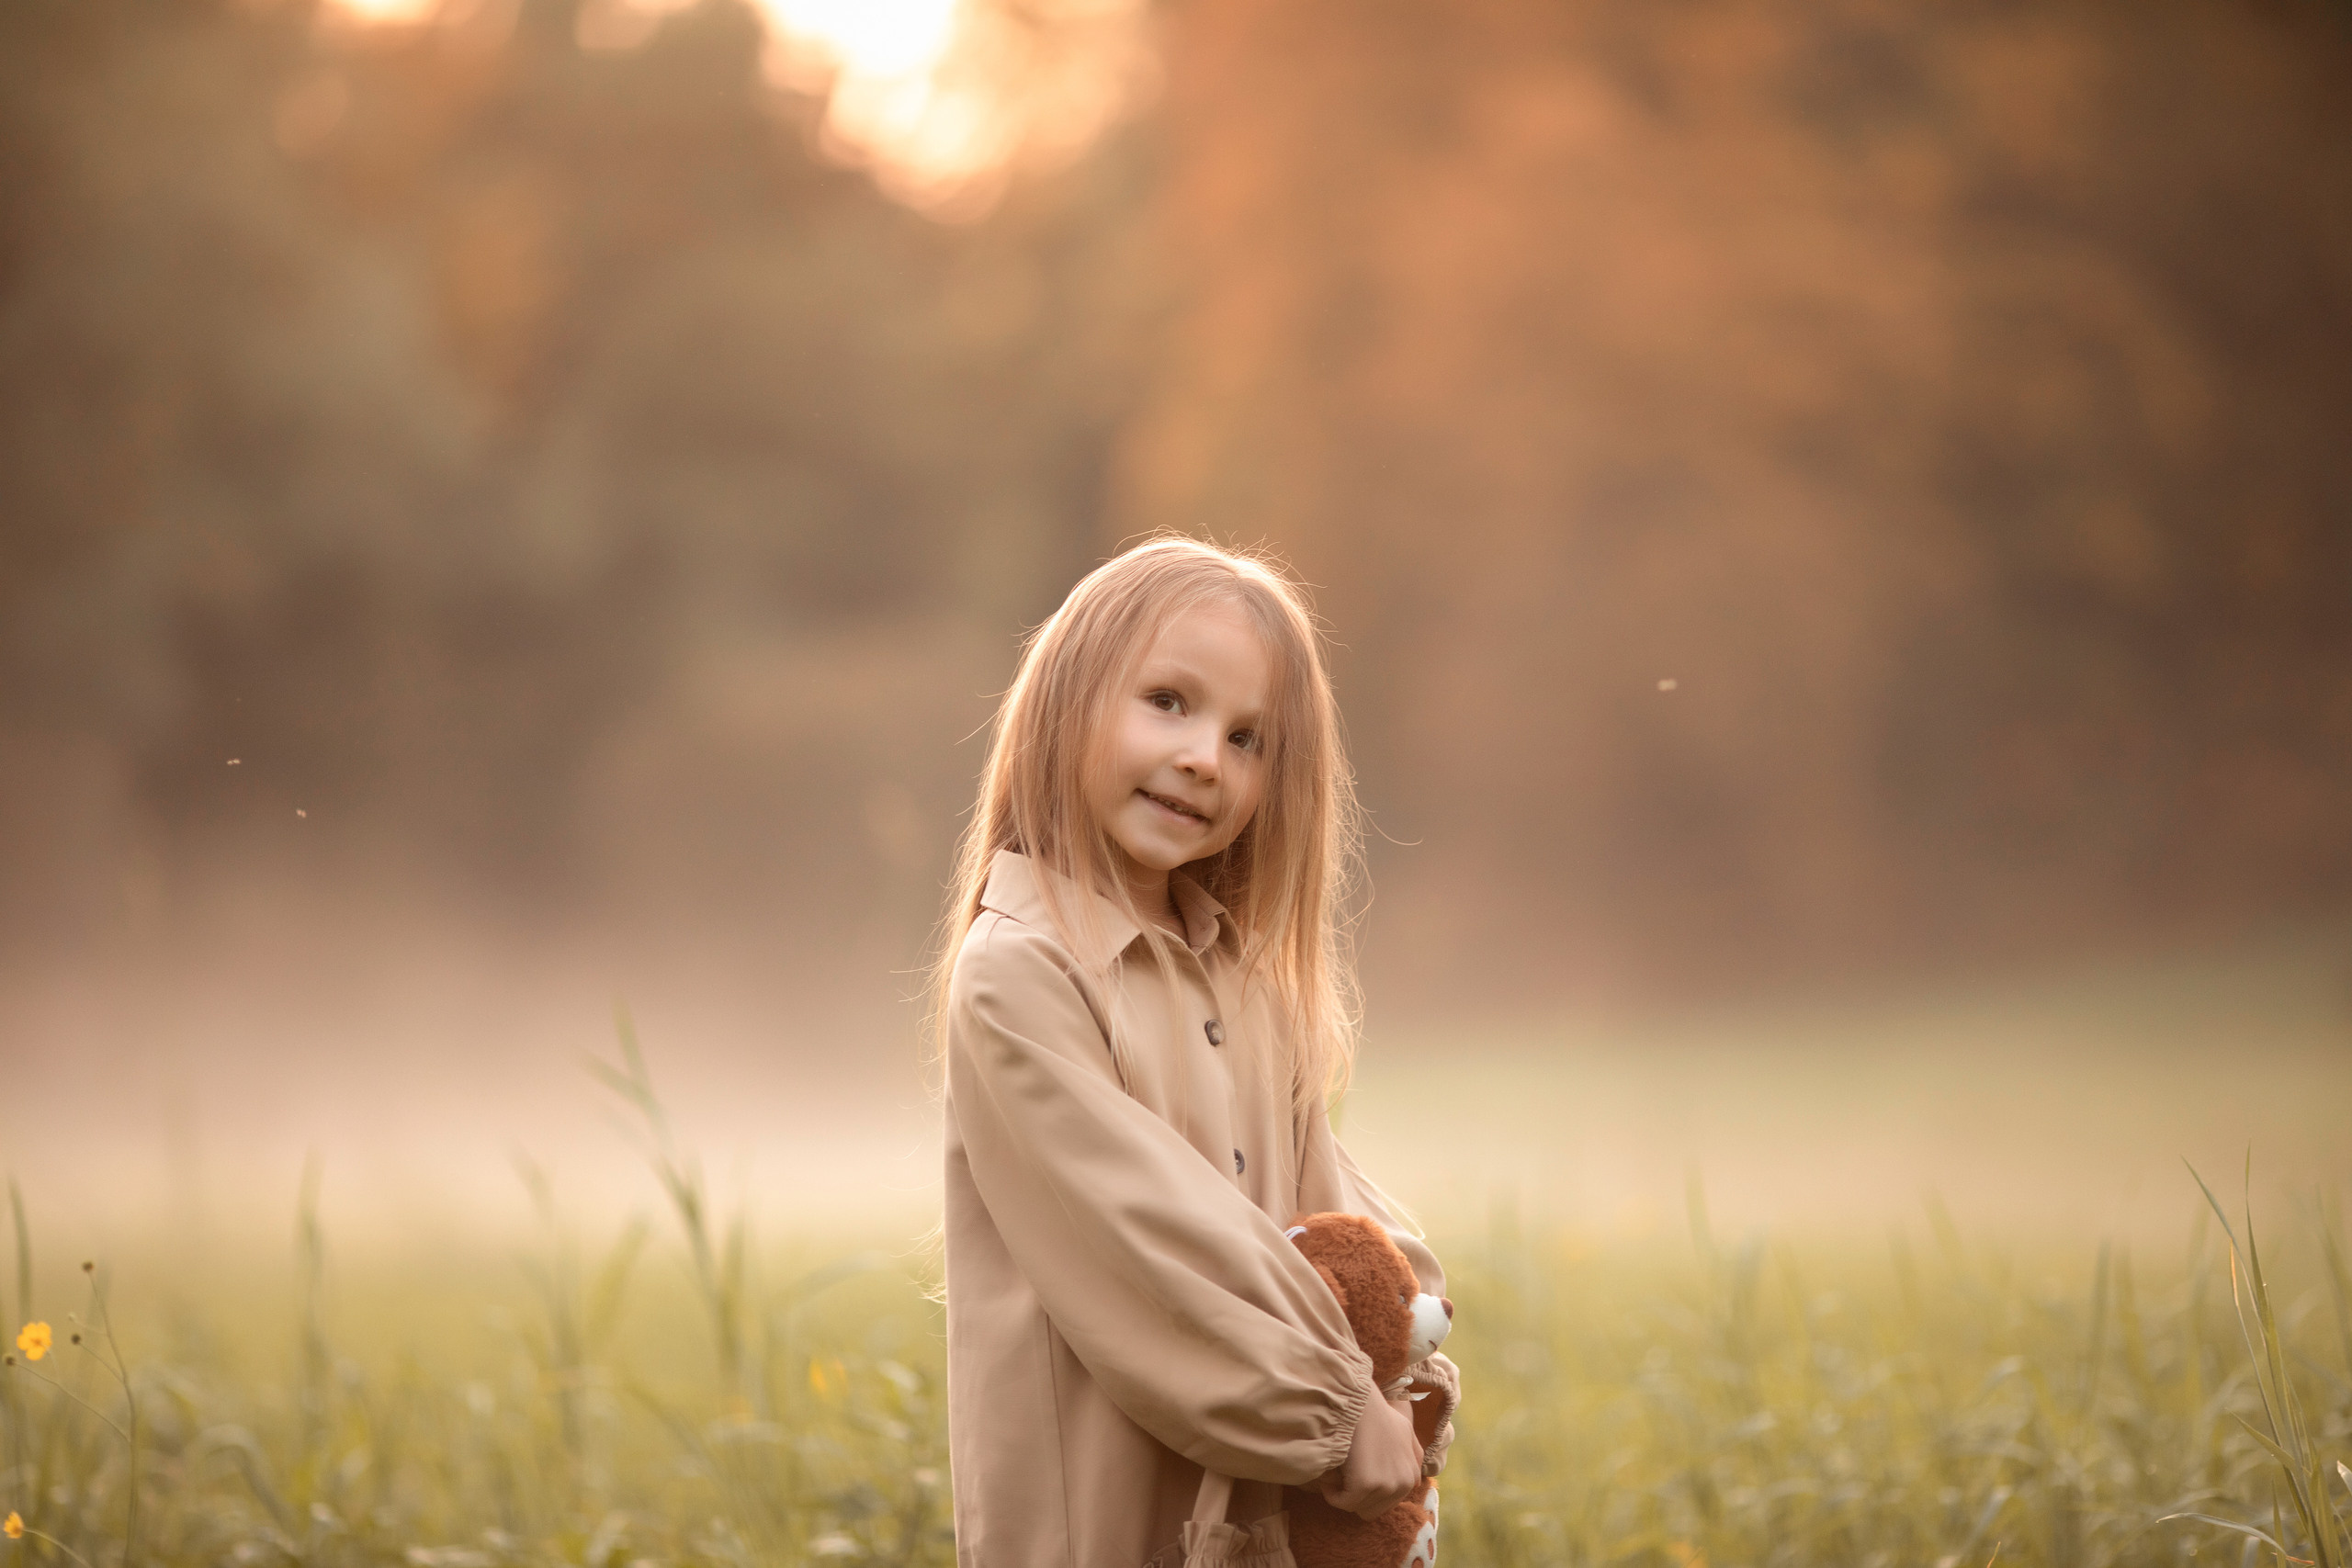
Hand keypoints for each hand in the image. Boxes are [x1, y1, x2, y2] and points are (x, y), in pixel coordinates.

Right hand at [1318, 1394, 1420, 1519]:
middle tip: (1344, 1472)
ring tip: (1338, 1468)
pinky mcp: (1366, 1485)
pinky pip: (1342, 1502)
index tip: (1355, 1471)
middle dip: (1356, 1495)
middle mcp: (1405, 1484)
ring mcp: (1386, 1485)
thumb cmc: (1377, 1413)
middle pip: (1372, 1510)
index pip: (1385, 1503)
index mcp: (1413, 1476)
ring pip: (1356, 1507)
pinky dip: (1331, 1491)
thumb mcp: (1405, 1430)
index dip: (1367, 1490)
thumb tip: (1417, 1480)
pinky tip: (1330, 1473)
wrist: (1360, 1402)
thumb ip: (1413, 1454)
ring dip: (1342, 1492)